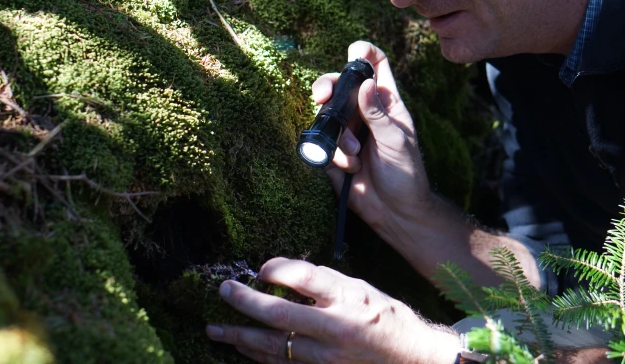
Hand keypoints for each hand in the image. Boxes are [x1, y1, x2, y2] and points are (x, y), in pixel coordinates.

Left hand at [206, 258, 459, 362]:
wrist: (409, 358)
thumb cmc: (382, 315)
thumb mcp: (358, 286)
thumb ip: (320, 280)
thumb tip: (277, 272)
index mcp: (346, 299)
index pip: (304, 277)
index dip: (277, 269)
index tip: (259, 269)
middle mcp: (335, 329)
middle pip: (279, 315)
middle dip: (245, 302)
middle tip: (224, 291)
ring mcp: (326, 357)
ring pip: (272, 347)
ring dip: (240, 336)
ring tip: (215, 328)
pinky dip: (257, 356)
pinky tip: (242, 347)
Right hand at [313, 41, 429, 228]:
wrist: (396, 213)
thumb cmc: (406, 175)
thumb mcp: (396, 142)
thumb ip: (378, 114)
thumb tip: (365, 83)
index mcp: (386, 102)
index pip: (376, 65)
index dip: (364, 52)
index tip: (353, 52)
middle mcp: (364, 112)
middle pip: (339, 85)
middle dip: (326, 88)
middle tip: (322, 98)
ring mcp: (347, 131)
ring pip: (326, 116)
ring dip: (338, 136)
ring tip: (355, 156)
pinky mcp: (333, 152)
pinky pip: (321, 143)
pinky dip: (333, 155)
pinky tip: (349, 168)